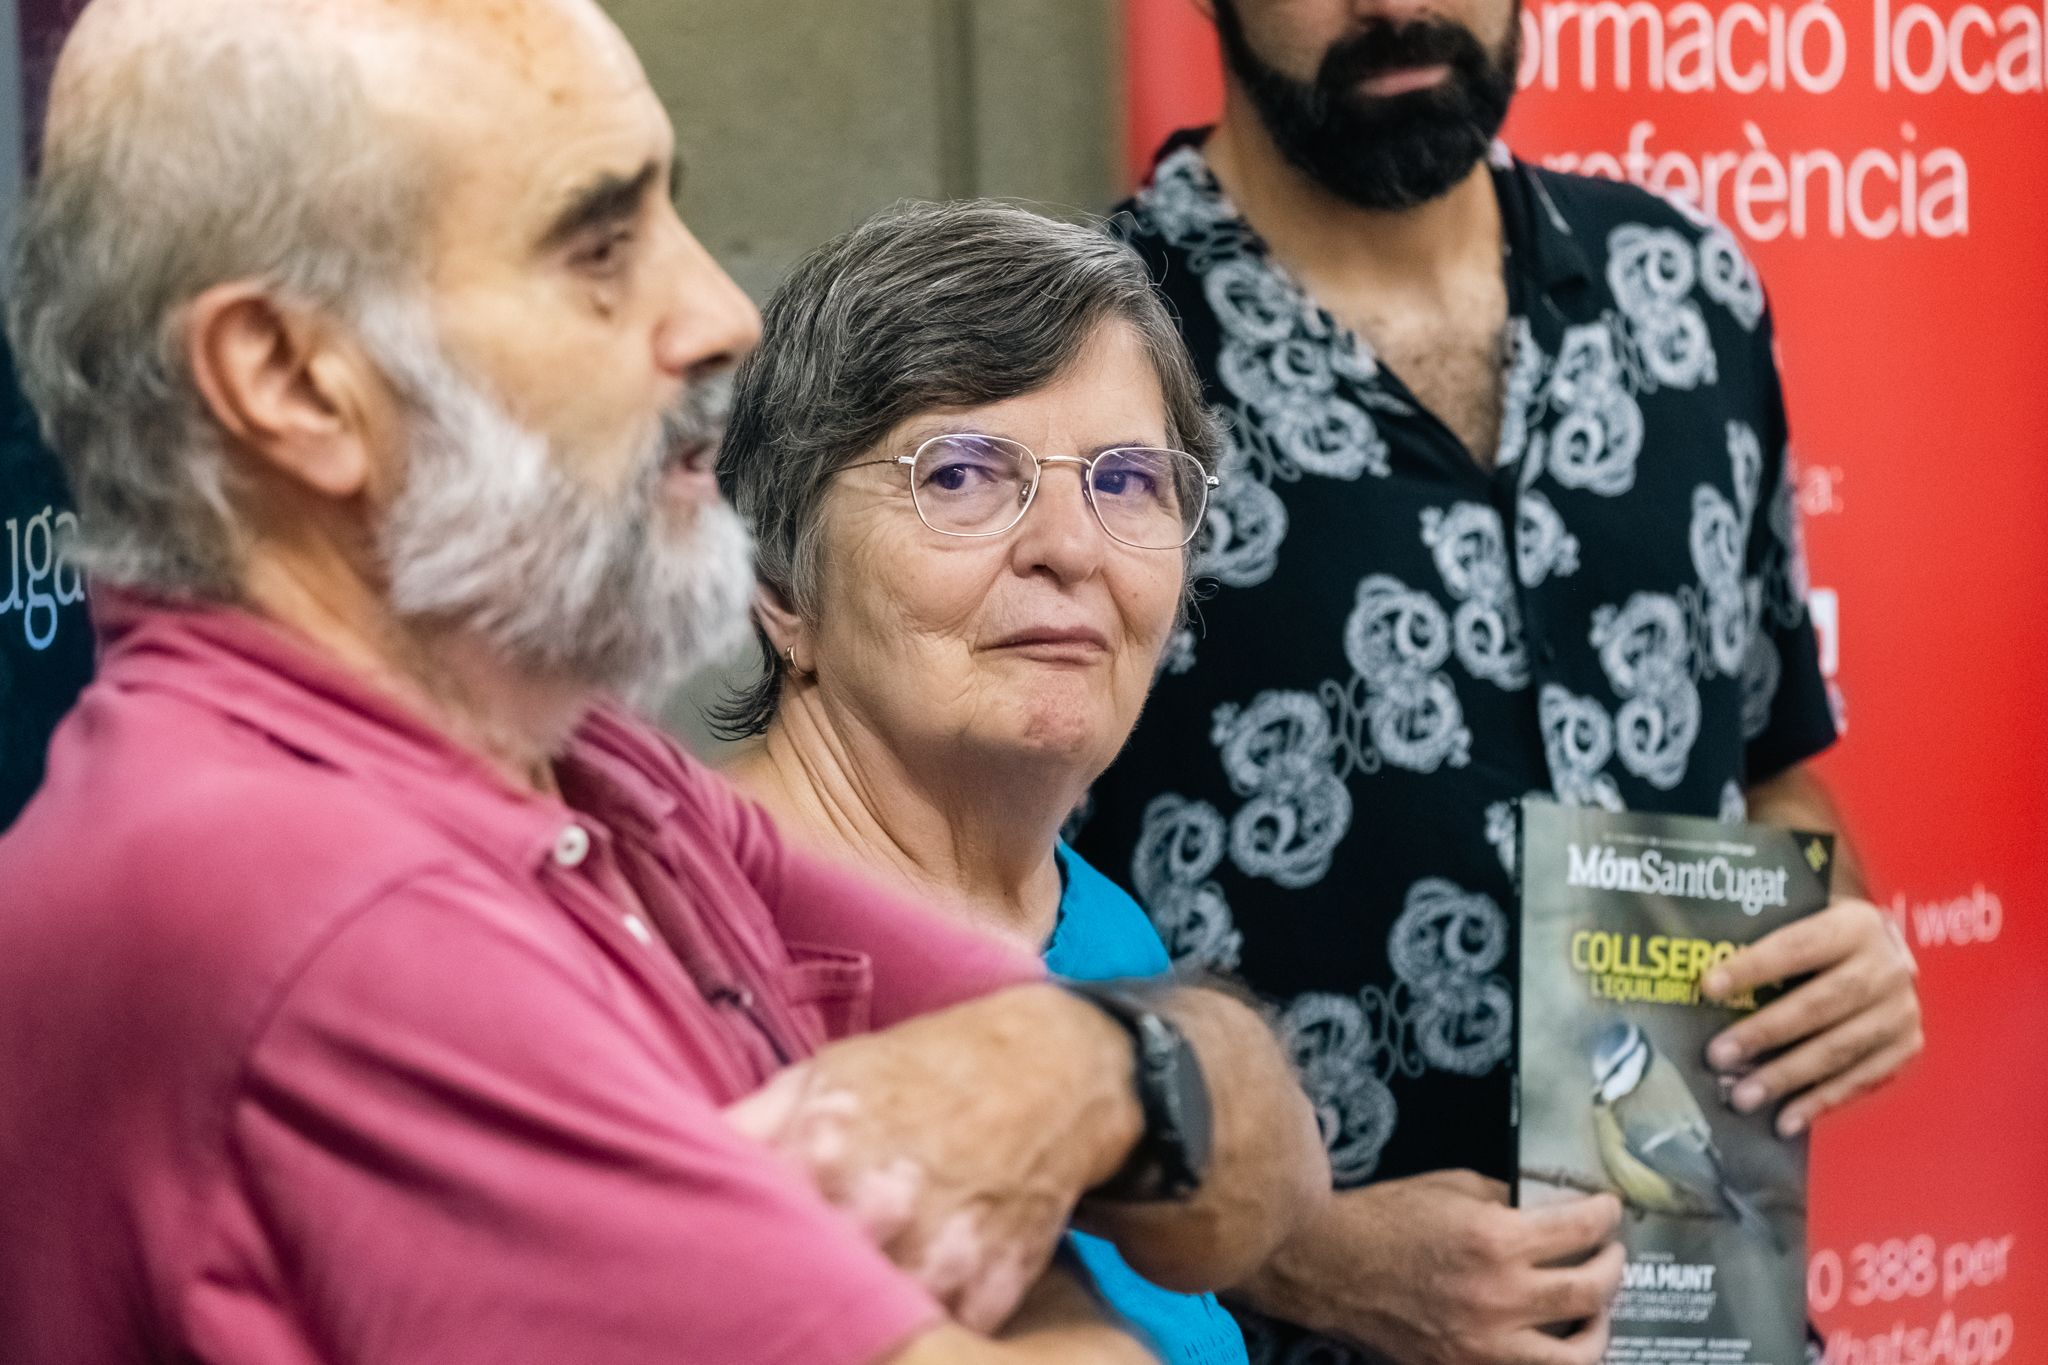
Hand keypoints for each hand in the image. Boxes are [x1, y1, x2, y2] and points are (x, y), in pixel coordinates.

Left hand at [726, 985, 1138, 1333]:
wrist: (1048, 1069)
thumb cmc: (921, 1070)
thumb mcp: (825, 1073)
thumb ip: (750, 1123)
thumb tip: (666, 1151)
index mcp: (823, 1150)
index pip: (741, 1236)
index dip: (718, 1261)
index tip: (704, 1272)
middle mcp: (880, 1206)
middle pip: (802, 1293)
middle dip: (784, 1299)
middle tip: (772, 1301)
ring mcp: (941, 1253)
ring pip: (871, 1330)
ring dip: (852, 1328)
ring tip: (828, 1321)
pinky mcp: (992, 1288)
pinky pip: (938, 1342)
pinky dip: (915, 1339)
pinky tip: (897, 1321)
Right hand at [1238, 1169, 1624, 1364]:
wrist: (1327, 1263)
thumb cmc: (1383, 1217)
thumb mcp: (1451, 1186)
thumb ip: (1505, 1199)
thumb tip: (1546, 1209)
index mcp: (1495, 1240)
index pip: (1582, 1229)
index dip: (1606, 1215)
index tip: (1609, 1209)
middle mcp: (1499, 1297)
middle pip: (1593, 1291)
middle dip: (1613, 1264)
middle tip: (1611, 1252)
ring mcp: (1484, 1345)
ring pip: (1578, 1356)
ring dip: (1599, 1328)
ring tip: (1594, 1309)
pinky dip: (1551, 1359)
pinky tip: (1553, 1341)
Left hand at [1702, 895, 1921, 1136]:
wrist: (1888, 954)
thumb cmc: (1824, 940)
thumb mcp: (1805, 919)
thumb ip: (1764, 935)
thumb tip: (1700, 975)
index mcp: (1856, 925)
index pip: (1797, 946)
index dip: (1752, 967)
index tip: (1707, 988)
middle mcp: (1888, 968)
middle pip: (1820, 1004)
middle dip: (1765, 1032)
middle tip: (1718, 1056)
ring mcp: (1900, 1012)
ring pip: (1839, 1049)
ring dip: (1786, 1076)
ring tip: (1742, 1097)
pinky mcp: (1905, 1047)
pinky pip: (1859, 1080)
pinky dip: (1818, 1102)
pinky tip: (1784, 1120)